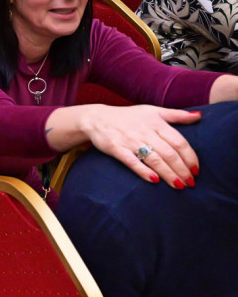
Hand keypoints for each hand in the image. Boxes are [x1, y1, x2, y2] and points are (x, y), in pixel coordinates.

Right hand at [82, 105, 200, 186]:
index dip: (190, 157)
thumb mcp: (152, 111)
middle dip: (182, 169)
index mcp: (156, 122)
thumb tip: (198, 116)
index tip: (197, 170)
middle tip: (190, 182)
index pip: (179, 142)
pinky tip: (154, 180)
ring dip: (168, 174)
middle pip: (168, 153)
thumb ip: (176, 114)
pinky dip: (144, 171)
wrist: (96, 118)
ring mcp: (129, 140)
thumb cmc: (128, 116)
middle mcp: (144, 131)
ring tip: (179, 185)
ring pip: (154, 159)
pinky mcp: (116, 148)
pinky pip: (132, 162)